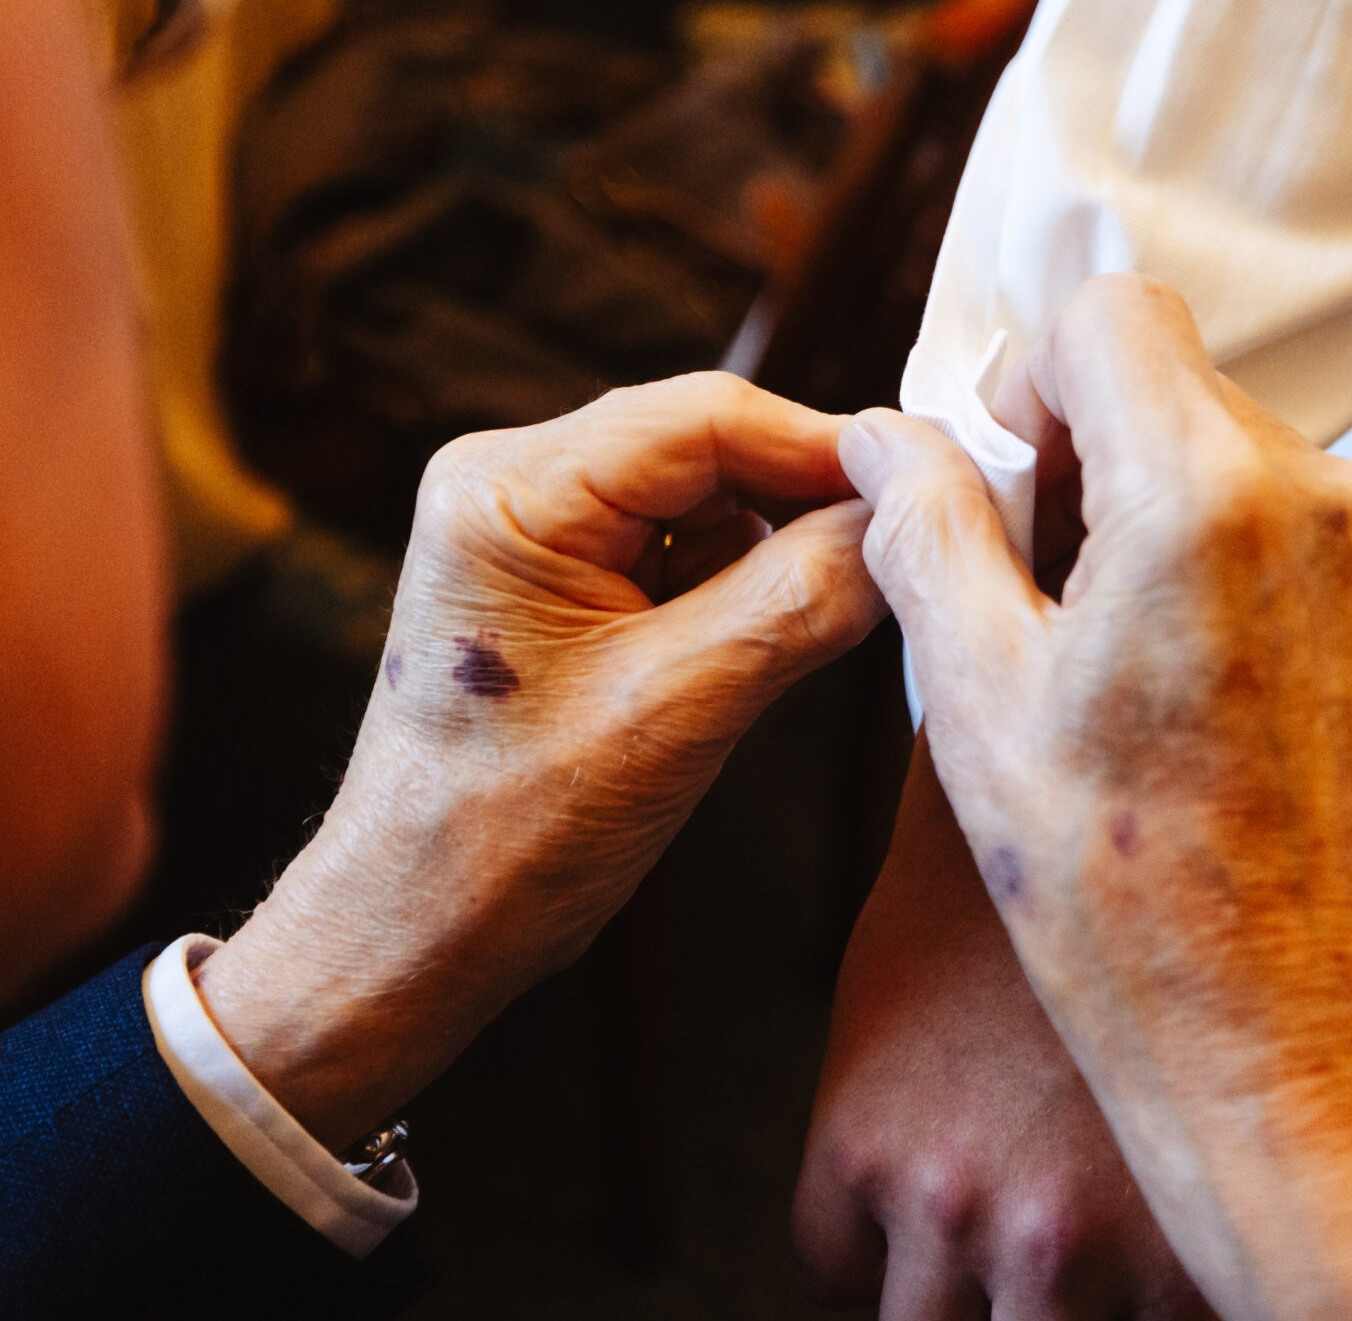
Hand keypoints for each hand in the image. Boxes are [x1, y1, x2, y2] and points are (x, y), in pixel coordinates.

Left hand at [197, 373, 886, 1147]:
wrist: (417, 935)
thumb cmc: (503, 840)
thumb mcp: (674, 712)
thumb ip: (797, 602)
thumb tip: (908, 523)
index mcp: (507, 492)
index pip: (705, 417)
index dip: (829, 446)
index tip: (934, 482)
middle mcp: (513, 485)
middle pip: (711, 443)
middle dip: (814, 494)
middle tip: (920, 542)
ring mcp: (537, 532)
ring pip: (710, 495)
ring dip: (788, 542)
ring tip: (861, 600)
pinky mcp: (566, 582)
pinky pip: (688, 547)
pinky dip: (753, 581)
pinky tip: (794, 631)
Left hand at [794, 739, 1214, 1320]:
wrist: (1133, 822)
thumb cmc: (1003, 893)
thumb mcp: (886, 987)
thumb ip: (876, 1100)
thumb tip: (896, 1171)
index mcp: (860, 1144)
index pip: (830, 1272)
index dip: (883, 1243)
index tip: (931, 1197)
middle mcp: (947, 1205)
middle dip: (964, 1294)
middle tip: (1016, 1212)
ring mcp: (1058, 1239)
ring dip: (1054, 1298)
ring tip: (1088, 1215)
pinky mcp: (1171, 1257)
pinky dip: (1160, 1296)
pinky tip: (1168, 1218)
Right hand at [840, 277, 1351, 1320]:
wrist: (1287, 1041)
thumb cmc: (1122, 894)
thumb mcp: (973, 697)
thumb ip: (925, 527)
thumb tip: (887, 434)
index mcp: (1206, 496)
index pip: (1111, 312)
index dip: (1032, 378)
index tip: (1007, 477)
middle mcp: (1322, 499)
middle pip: (1175, 379)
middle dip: (1091, 452)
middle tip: (1038, 593)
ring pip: (1234, 451)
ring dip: (1158, 510)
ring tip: (1113, 660)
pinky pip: (1294, 524)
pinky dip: (1227, 562)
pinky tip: (1186, 687)